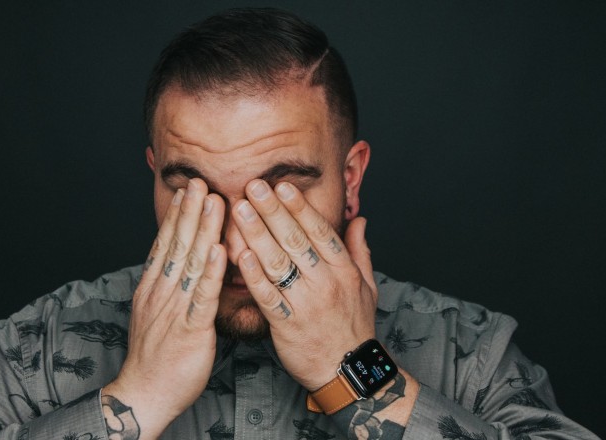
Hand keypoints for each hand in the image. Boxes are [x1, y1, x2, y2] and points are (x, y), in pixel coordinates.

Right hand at [102, 178, 225, 438]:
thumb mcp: (156, 314)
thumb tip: (177, 267)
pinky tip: (220, 250)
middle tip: (200, 181)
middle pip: (176, 245)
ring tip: (214, 202)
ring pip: (190, 263)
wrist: (144, 393)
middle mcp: (160, 293)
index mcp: (153, 289)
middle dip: (190, 212)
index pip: (165, 245)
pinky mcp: (190, 329)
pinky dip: (211, 272)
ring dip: (203, 230)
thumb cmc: (156, 356)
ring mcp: (173, 310)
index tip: (187, 190)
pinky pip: (202, 296)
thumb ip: (166, 288)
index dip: (177, 216)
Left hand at [233, 179, 377, 390]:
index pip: (319, 231)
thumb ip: (360, 250)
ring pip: (277, 263)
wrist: (348, 371)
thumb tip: (359, 219)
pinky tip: (238, 254)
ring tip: (238, 210)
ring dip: (256, 234)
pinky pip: (267, 295)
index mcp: (343, 270)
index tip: (282, 186)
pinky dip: (252, 274)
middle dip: (272, 211)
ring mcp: (306, 303)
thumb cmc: (354, 327)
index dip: (299, 207)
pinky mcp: (286, 324)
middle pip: (295, 240)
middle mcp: (325, 283)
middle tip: (253, 186)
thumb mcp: (367, 286)